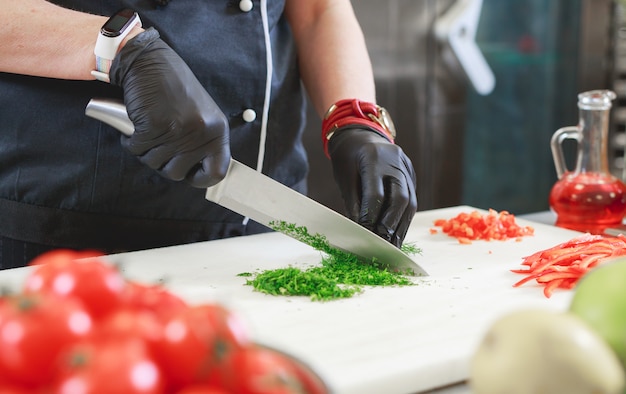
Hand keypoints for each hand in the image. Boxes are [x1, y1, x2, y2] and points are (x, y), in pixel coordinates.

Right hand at [109, 28, 229, 187]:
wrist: (149, 61)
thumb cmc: (173, 88)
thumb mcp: (201, 115)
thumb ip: (203, 141)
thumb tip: (200, 172)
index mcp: (218, 130)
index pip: (217, 172)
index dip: (201, 179)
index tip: (189, 174)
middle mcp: (202, 132)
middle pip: (178, 173)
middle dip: (162, 163)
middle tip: (159, 143)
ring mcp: (178, 130)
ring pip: (154, 163)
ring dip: (145, 150)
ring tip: (149, 128)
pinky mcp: (154, 125)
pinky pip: (136, 149)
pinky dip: (130, 141)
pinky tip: (136, 124)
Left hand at [328, 128, 417, 246]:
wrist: (361, 135)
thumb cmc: (348, 158)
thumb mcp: (344, 177)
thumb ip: (353, 202)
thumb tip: (359, 230)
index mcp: (374, 158)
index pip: (376, 193)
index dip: (371, 216)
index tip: (365, 236)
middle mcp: (396, 162)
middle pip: (400, 199)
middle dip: (391, 225)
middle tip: (383, 247)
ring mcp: (407, 168)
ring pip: (410, 202)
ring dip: (401, 227)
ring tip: (393, 247)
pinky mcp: (412, 175)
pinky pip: (412, 200)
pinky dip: (403, 219)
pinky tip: (397, 235)